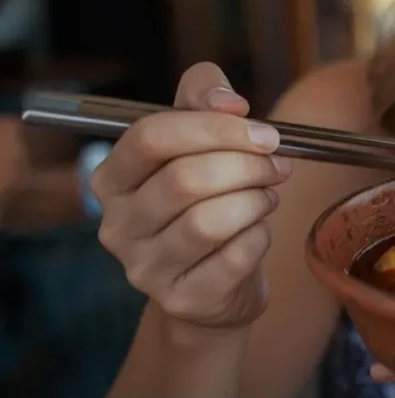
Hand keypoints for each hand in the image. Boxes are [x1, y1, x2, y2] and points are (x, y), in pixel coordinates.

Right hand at [93, 62, 292, 330]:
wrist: (214, 284)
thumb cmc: (205, 199)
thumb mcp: (200, 138)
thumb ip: (205, 99)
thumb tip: (228, 102)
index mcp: (113, 177)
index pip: (151, 137)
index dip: (215, 128)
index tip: (264, 134)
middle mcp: (117, 224)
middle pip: (185, 179)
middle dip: (246, 166)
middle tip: (277, 165)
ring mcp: (145, 268)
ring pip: (209, 221)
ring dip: (255, 200)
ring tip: (268, 195)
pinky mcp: (182, 298)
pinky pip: (234, 257)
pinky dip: (259, 237)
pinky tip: (259, 230)